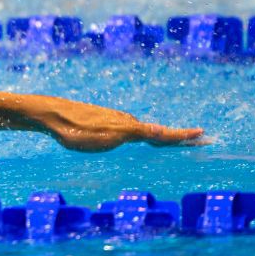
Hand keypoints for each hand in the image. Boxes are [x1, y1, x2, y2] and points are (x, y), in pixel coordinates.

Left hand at [39, 98, 205, 152]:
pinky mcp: (101, 121)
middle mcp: (124, 121)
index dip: (181, 136)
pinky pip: (128, 128)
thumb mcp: (107, 136)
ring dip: (160, 135)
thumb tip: (163, 130)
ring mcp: (112, 120)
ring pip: (141, 130)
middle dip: (176, 137)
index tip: (203, 135)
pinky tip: (140, 137)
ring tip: (176, 140)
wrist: (51, 115)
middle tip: (198, 139)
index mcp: (129, 127)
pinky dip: (142, 133)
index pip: (161, 134)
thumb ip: (135, 133)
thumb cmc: (77, 131)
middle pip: (156, 131)